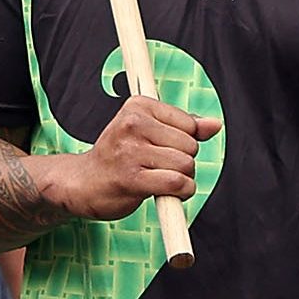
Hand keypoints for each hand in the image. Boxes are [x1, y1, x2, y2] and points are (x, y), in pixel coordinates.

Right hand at [43, 95, 211, 220]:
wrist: (83, 183)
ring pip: (185, 165)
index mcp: (138, 106)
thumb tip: (215, 124)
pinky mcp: (132, 178)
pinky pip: (176, 183)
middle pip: (190, 145)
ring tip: (156, 178)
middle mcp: (132, 124)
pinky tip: (164, 191)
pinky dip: (180, 192)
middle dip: (183, 161)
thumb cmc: (119, 157)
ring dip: (181, 179)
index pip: (189, 124)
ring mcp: (131, 151)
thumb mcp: (150, 132)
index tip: (161, 148)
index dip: (184, 142)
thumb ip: (185, 126)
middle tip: (157, 166)